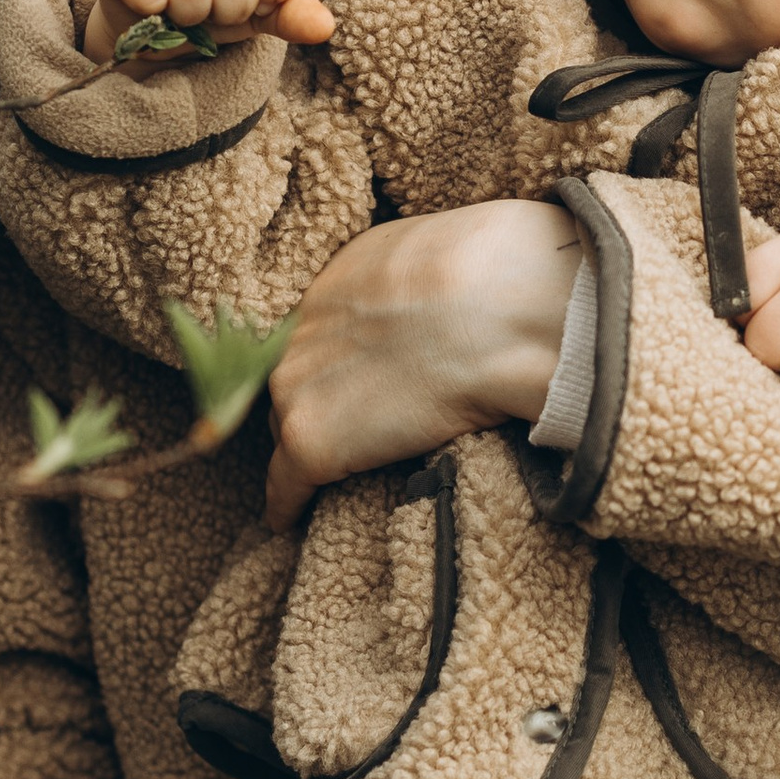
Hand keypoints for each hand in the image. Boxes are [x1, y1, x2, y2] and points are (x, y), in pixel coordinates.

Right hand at [82, 0, 334, 65]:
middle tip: (217, 11)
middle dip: (232, 10)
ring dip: (193, 15)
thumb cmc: (215, 5)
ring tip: (188, 11)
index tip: (261, 2)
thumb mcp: (260, 12)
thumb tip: (324, 26)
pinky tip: (155, 5)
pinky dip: (154, 8)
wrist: (152, 20)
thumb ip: (292, 13)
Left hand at [264, 198, 581, 523]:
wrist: (492, 312)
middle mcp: (304, 329)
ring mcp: (298, 386)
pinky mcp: (310, 441)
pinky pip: (285, 482)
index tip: (351, 379)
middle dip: (317, 400)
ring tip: (316, 477)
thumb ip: (423, 285)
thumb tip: (450, 307)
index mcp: (339, 282)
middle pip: (296, 377)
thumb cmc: (495, 280)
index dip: (337, 362)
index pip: (321, 334)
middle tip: (348, 427)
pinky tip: (284, 520)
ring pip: (290, 424)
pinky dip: (285, 503)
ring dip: (308, 445)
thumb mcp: (445, 257)